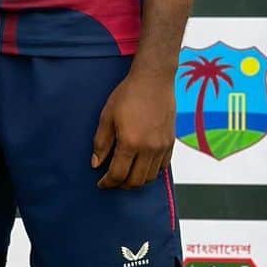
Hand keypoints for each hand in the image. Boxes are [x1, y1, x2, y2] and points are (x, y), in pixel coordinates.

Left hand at [91, 68, 174, 188]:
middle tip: (112, 181)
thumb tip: (96, 163)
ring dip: (137, 180)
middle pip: (135, 181)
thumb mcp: (107, 116)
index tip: (101, 184)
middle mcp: (149, 150)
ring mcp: (162, 148)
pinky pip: (162, 168)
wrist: (153, 81)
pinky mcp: (171, 144)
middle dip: (121, 185)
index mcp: (130, 143)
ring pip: (150, 177)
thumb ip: (101, 142)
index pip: (118, 174)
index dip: (107, 182)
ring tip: (126, 174)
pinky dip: (151, 172)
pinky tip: (142, 166)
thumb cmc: (127, 95)